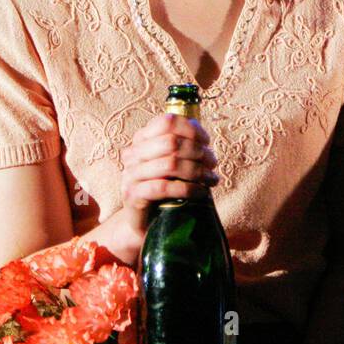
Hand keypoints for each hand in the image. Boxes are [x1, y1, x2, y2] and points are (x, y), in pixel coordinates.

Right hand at [119, 113, 219, 234]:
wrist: (146, 222)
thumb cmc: (165, 189)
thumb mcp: (174, 164)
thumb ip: (184, 147)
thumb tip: (205, 140)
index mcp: (142, 139)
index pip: (167, 121)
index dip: (191, 129)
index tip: (206, 142)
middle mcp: (133, 153)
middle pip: (171, 142)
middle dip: (199, 152)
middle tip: (213, 163)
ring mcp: (131, 174)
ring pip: (170, 164)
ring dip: (197, 171)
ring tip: (210, 179)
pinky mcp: (132, 195)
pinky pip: (163, 187)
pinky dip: (187, 189)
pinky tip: (201, 193)